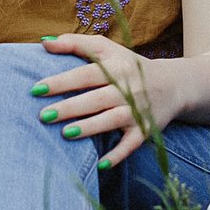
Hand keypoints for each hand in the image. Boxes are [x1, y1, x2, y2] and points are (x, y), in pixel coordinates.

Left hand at [31, 34, 160, 168]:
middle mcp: (127, 88)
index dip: (61, 82)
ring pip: (111, 120)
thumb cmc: (128, 65)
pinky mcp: (145, 130)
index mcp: (115, 67)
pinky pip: (131, 144)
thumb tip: (43, 43)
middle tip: (43, 116)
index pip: (85, 74)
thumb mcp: (106, 49)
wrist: (173, 84)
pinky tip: (99, 165)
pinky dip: (117, 155)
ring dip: (89, 128)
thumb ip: (75, 44)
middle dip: (69, 107)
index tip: (36, 89)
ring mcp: (137, 110)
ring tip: (65, 134)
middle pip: (95, 98)